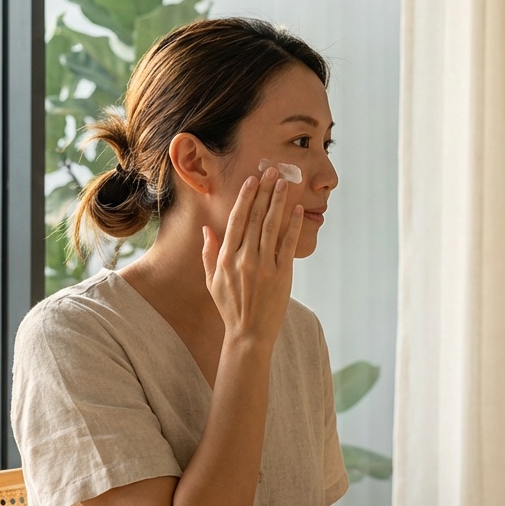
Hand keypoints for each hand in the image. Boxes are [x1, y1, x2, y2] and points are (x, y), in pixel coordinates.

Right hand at [201, 166, 304, 341]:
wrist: (248, 334)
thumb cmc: (230, 307)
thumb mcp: (212, 281)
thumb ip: (208, 253)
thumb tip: (207, 229)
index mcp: (226, 258)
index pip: (237, 220)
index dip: (245, 197)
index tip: (252, 180)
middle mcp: (244, 259)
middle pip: (256, 217)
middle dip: (265, 192)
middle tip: (273, 171)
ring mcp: (263, 266)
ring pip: (272, 226)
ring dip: (279, 202)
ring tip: (285, 183)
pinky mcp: (281, 274)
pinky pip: (288, 244)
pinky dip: (293, 225)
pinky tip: (297, 210)